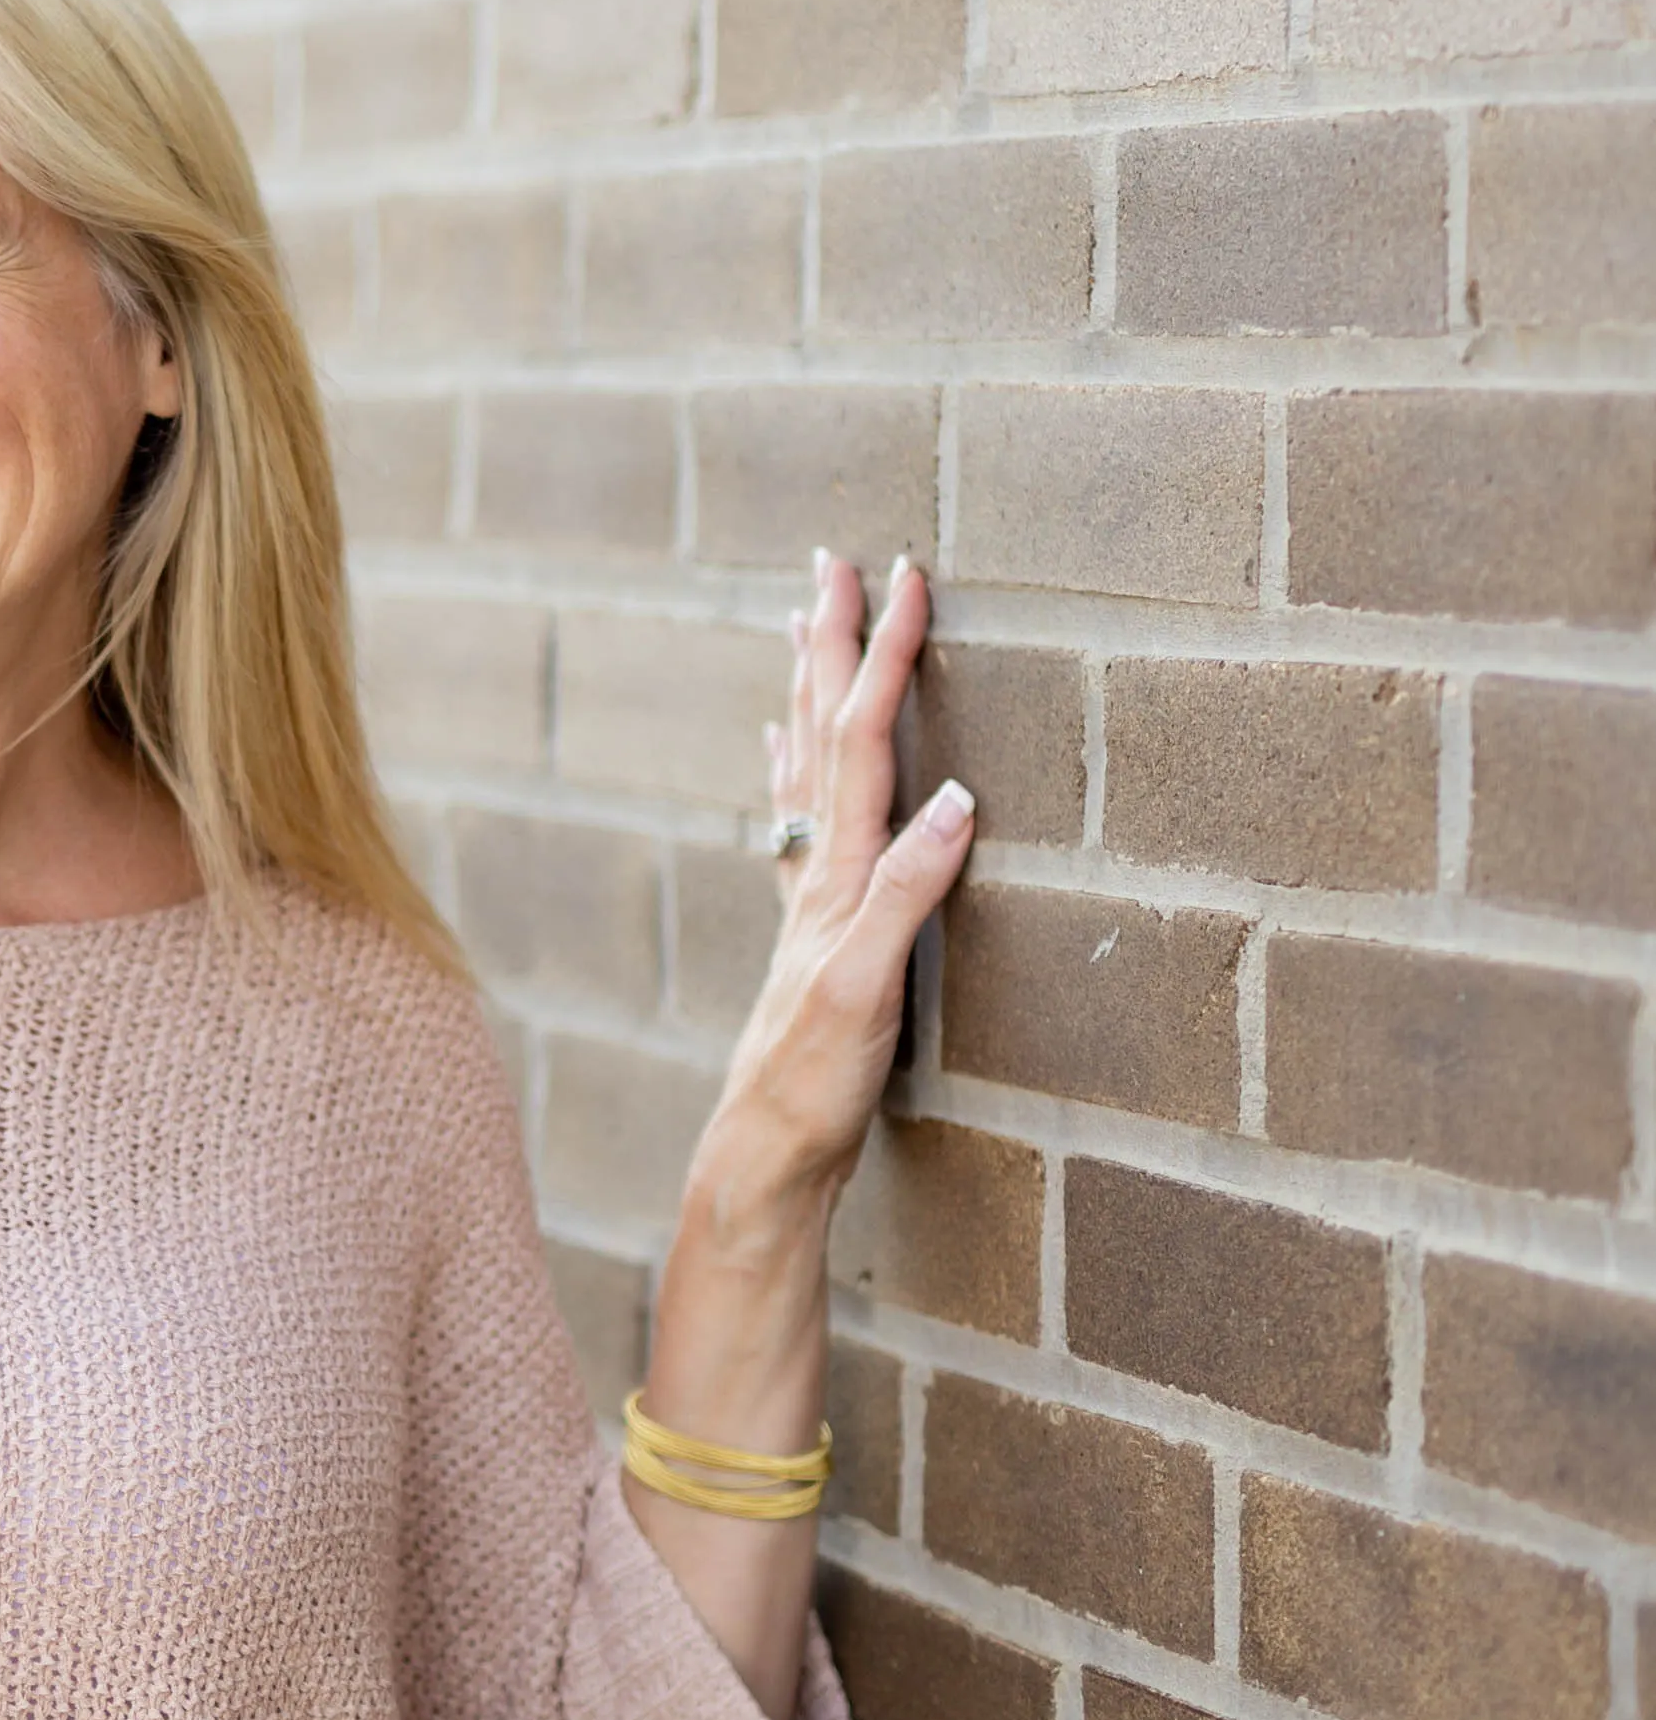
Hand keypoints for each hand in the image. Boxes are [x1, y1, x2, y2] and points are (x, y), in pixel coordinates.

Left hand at [709, 552, 974, 1232]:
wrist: (763, 1157)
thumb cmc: (812, 1085)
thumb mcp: (865, 990)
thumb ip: (908, 895)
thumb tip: (956, 799)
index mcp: (837, 876)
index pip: (863, 742)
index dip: (885, 658)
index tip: (903, 577)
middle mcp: (816, 875)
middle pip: (822, 735)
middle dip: (831, 644)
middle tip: (831, 562)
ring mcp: (808, 902)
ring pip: (808, 770)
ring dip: (809, 692)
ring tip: (803, 625)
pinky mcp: (810, 934)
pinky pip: (801, 826)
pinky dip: (795, 771)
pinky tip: (783, 746)